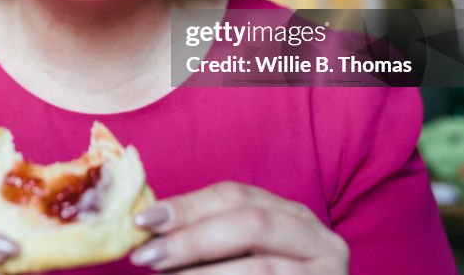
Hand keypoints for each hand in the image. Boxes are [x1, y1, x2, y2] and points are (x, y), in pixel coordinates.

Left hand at [130, 182, 347, 272]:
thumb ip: (212, 239)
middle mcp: (320, 240)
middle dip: (192, 239)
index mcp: (294, 217)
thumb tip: (150, 231)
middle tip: (147, 257)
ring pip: (260, 270)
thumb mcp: (248, 257)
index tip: (143, 220)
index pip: (236, 196)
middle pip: (250, 224)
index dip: (187, 205)